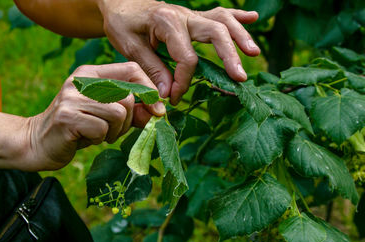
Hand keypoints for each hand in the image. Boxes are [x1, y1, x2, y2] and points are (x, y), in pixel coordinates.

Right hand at [26, 62, 163, 169]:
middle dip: (128, 121)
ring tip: (98, 134)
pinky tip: (84, 138)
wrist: (37, 142)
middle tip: (111, 131)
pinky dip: (99, 139)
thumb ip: (131, 111)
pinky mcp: (67, 117)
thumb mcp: (105, 115)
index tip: (157, 110)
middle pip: (128, 97)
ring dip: (114, 132)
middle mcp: (80, 80)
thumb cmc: (77, 128)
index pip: (132, 69)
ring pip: (118, 113)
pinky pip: (102, 129)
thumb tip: (158, 111)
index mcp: (91, 74)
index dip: (149, 90)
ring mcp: (71, 97)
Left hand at [98, 0, 259, 103]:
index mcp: (167, 22)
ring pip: (222, 21)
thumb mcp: (130, 48)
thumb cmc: (123, 25)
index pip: (187, 57)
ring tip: (253, 53)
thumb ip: (152, 69)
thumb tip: (168, 93)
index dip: (183, 82)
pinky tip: (254, 19)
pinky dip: (238, 17)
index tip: (174, 98)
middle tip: (239, 78)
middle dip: (229, 56)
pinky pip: (219, 14)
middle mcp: (184, 15)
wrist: (122, 4)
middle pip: (215, 32)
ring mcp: (192, 14)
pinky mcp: (194, 17)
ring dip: (240, 36)